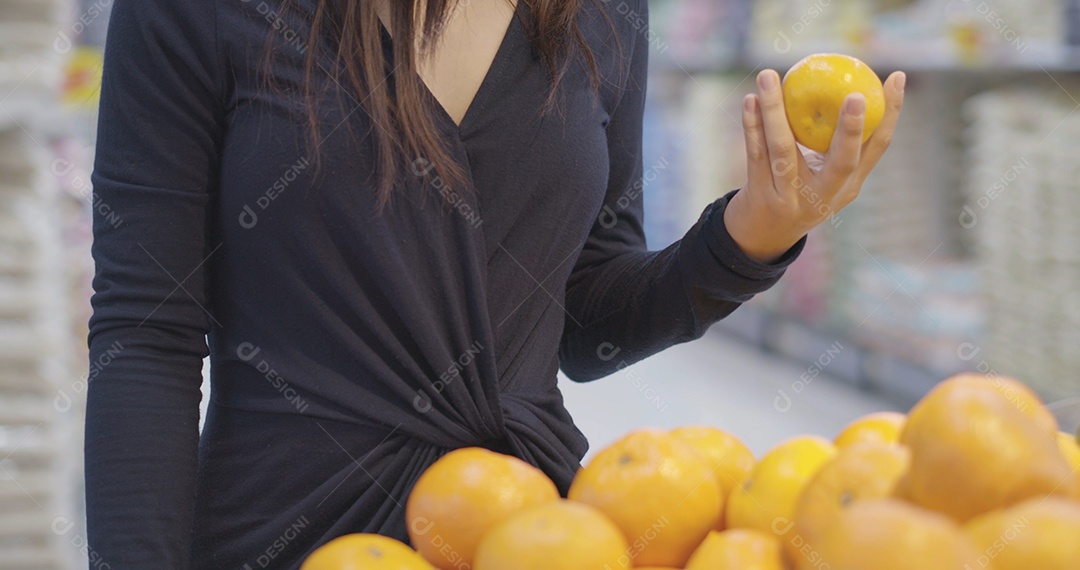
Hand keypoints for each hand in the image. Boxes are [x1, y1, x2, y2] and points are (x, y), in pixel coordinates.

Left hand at [723, 69, 905, 263]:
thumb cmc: (802, 191)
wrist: (762, 235)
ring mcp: (791, 198)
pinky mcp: (760, 195)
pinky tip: (749, 99)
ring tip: (769, 75)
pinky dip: (752, 125)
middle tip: (854, 93)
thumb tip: (853, 82)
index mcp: (849, 186)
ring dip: (775, 110)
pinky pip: (755, 154)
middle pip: (843, 162)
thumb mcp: (828, 177)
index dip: (891, 113)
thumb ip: (840, 142)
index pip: (878, 148)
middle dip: (851, 129)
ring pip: (783, 150)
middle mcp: (825, 196)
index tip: (896, 77)